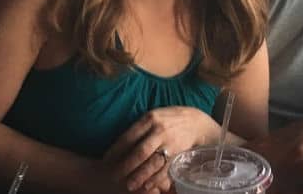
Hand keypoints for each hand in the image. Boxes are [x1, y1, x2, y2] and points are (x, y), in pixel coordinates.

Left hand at [103, 106, 218, 192]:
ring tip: (129, 185)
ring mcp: (170, 142)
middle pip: (139, 152)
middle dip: (125, 166)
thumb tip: (120, 144)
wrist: (196, 122)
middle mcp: (159, 130)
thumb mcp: (153, 116)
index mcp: (149, 118)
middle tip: (114, 177)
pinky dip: (156, 179)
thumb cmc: (169, 120)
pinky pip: (166, 169)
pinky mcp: (179, 153)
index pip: (129, 136)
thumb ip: (139, 128)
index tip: (106, 161)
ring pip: (152, 162)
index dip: (116, 151)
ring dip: (140, 176)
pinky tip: (147, 185)